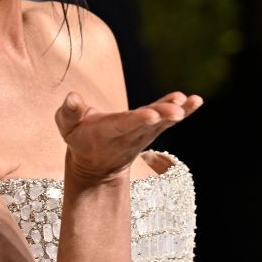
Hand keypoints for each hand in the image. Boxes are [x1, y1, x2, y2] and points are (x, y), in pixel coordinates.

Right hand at [54, 91, 202, 183]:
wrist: (97, 164)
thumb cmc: (78, 138)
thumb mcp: (66, 126)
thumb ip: (69, 112)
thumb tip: (72, 97)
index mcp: (106, 132)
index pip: (123, 125)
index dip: (137, 120)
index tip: (152, 115)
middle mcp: (128, 134)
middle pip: (147, 124)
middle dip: (162, 116)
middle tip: (177, 110)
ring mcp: (143, 133)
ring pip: (162, 122)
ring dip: (177, 112)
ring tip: (190, 101)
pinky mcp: (152, 129)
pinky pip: (168, 119)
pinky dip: (183, 111)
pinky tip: (196, 101)